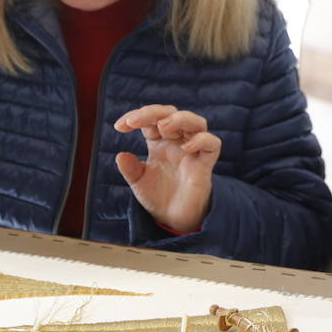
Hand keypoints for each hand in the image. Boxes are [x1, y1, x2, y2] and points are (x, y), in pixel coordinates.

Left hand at [113, 104, 219, 232]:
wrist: (174, 219)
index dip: (136, 116)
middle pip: (172, 114)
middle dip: (154, 112)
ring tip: (163, 127)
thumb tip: (120, 156)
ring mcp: (192, 151)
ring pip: (197, 122)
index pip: (151, 119)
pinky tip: (185, 147)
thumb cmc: (158, 196)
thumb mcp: (139, 182)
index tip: (119, 126)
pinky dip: (201, 140)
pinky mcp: (205, 164)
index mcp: (159, 143)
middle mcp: (176, 142)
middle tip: (135, 122)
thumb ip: (130, 169)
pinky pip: (212, 144)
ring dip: (180, 119)